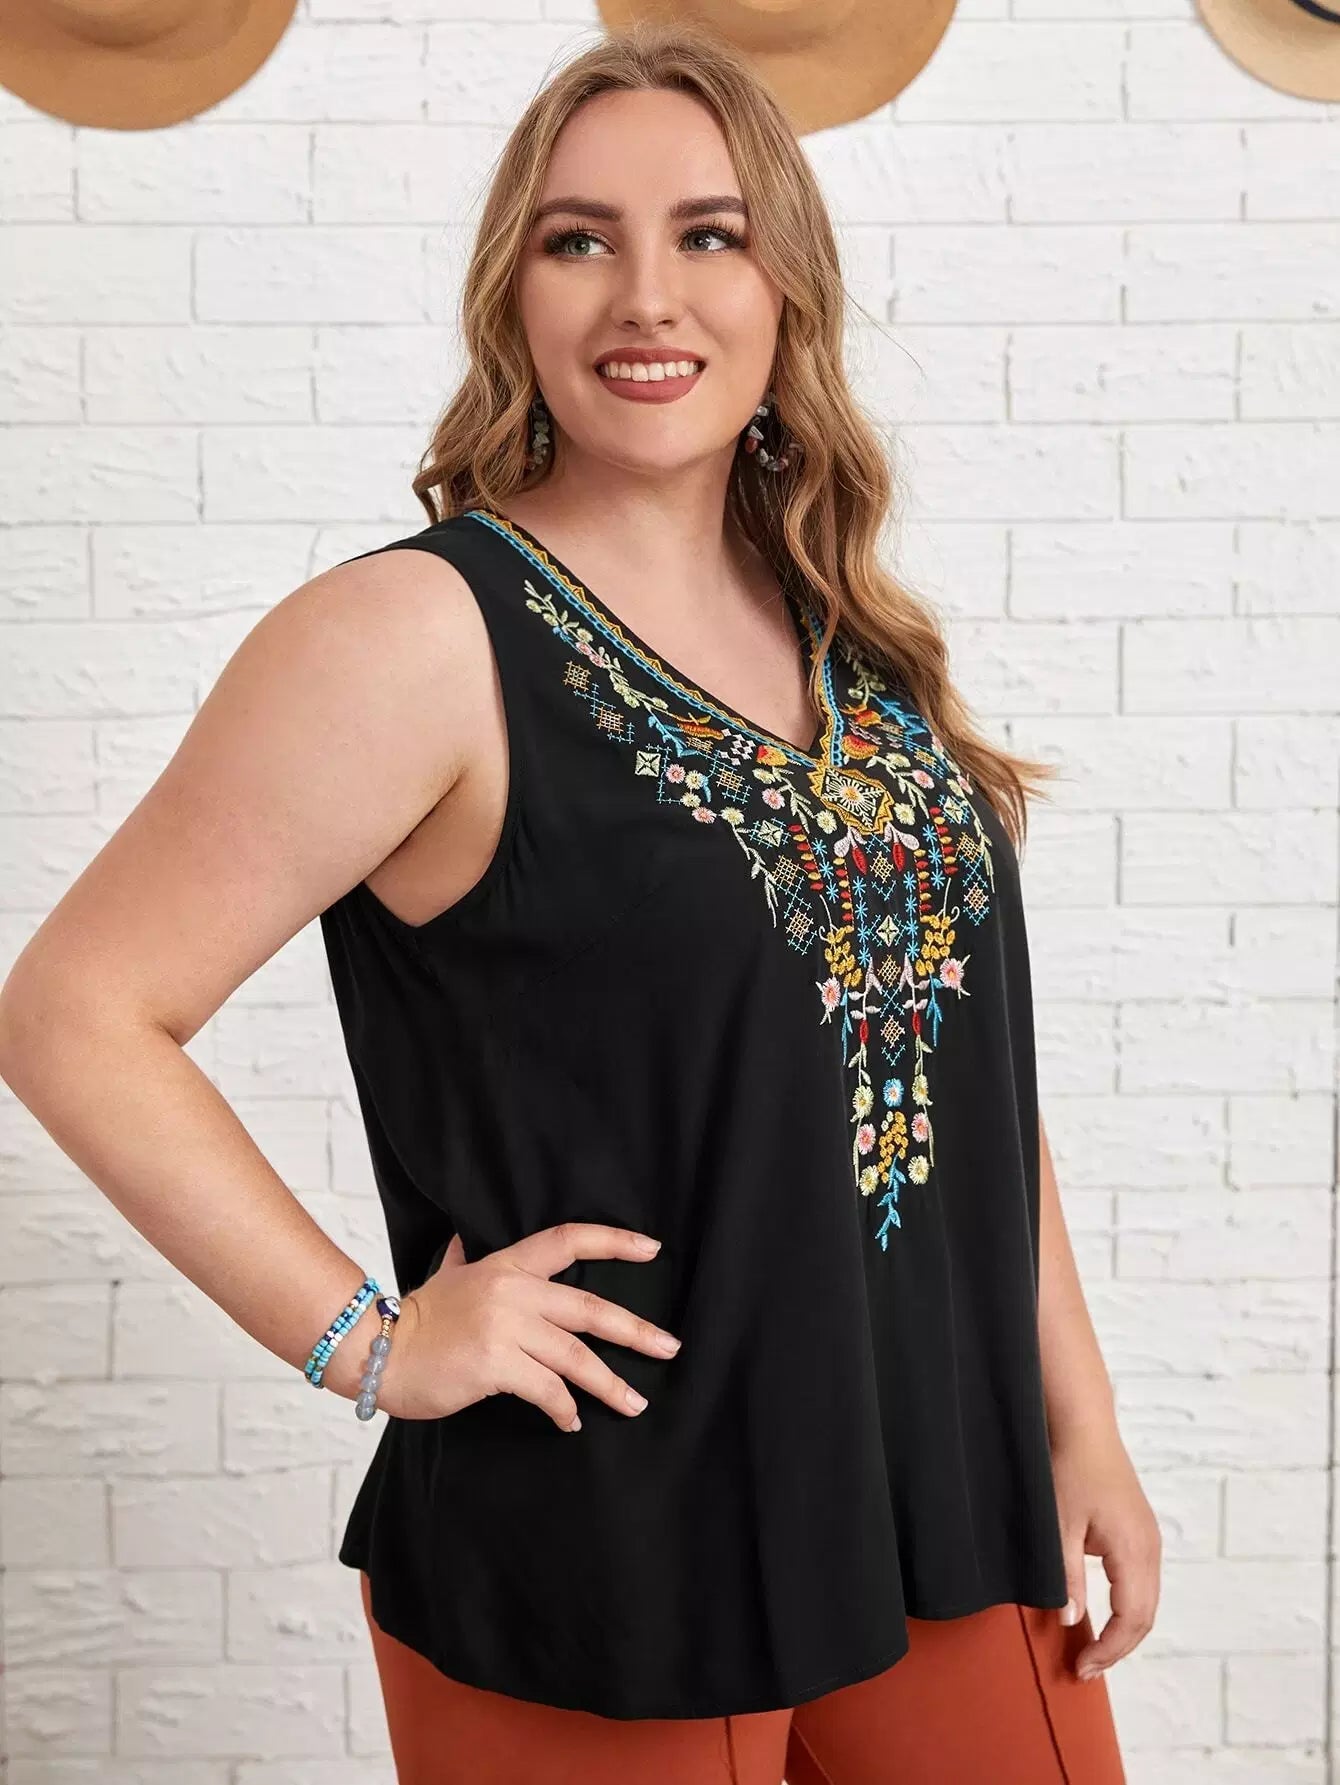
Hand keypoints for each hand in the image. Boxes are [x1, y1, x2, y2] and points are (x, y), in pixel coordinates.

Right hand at [374, 1222, 681, 1429]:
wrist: (379, 1351)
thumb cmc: (416, 1318)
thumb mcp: (445, 1277)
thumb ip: (463, 1258)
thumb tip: (462, 1238)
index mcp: (506, 1266)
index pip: (568, 1241)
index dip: (613, 1241)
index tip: (652, 1249)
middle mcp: (512, 1291)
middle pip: (589, 1308)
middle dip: (636, 1330)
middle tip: (669, 1347)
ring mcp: (505, 1328)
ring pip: (575, 1357)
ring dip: (609, 1384)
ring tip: (635, 1402)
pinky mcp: (496, 1365)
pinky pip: (546, 1390)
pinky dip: (563, 1409)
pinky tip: (572, 1422)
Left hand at [1050, 1423, 1161, 1681]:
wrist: (1083, 1424)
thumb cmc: (1070, 1468)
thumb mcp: (1059, 1525)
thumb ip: (1066, 1575)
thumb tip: (1070, 1620)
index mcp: (1135, 1550)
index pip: (1132, 1619)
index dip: (1110, 1650)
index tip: (1082, 1667)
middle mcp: (1150, 1548)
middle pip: (1144, 1616)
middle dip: (1118, 1647)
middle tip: (1084, 1668)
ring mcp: (1148, 1538)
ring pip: (1145, 1600)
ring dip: (1124, 1629)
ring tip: (1093, 1649)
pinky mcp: (1139, 1530)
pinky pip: (1140, 1581)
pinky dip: (1125, 1606)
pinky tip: (1101, 1612)